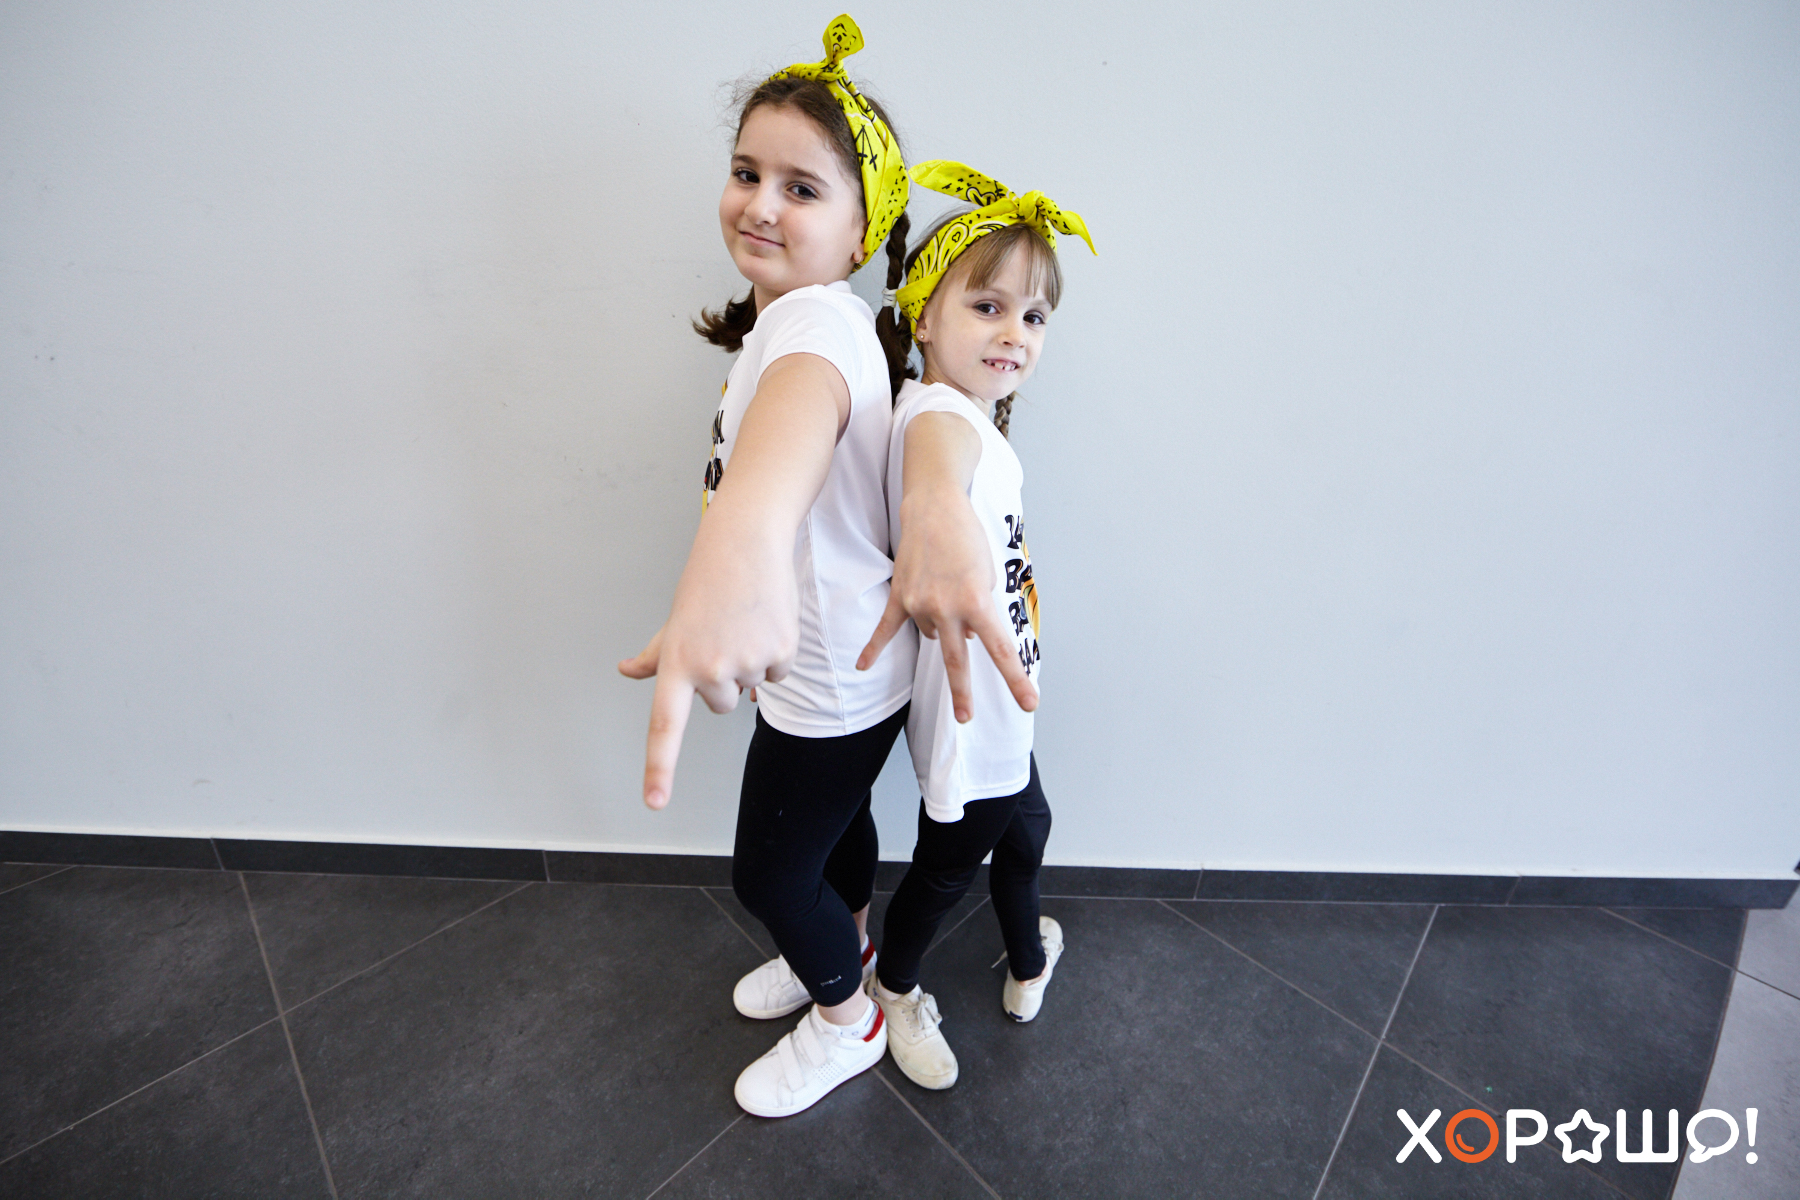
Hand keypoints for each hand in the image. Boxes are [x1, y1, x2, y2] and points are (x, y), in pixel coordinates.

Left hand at [619, 535, 796, 808]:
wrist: (745, 544)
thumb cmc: (706, 582)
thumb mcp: (675, 621)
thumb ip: (656, 657)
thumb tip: (627, 670)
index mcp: (677, 664)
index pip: (665, 727)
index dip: (659, 768)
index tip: (655, 803)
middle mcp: (710, 669)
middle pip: (721, 704)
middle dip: (724, 678)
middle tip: (722, 635)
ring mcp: (746, 661)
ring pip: (751, 687)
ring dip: (751, 661)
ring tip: (743, 621)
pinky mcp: (781, 651)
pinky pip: (779, 672)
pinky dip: (776, 651)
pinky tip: (765, 621)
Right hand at [856, 412, 1036, 722]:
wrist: (935, 507)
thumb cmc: (968, 539)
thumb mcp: (989, 576)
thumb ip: (980, 612)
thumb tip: (967, 638)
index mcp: (978, 602)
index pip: (1000, 649)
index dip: (1015, 680)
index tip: (1028, 703)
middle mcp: (948, 608)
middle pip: (956, 661)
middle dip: (963, 692)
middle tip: (966, 717)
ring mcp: (920, 604)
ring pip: (933, 635)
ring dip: (943, 625)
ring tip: (947, 589)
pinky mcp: (899, 597)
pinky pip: (886, 629)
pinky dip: (873, 648)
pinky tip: (862, 666)